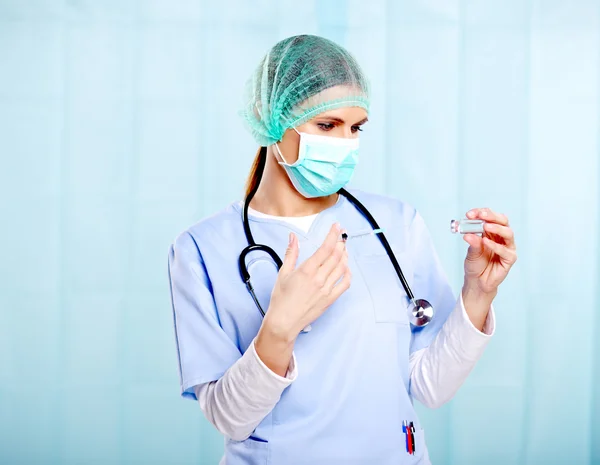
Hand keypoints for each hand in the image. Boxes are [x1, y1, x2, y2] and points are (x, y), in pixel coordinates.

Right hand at [264, 223, 350, 340]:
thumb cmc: (281, 299)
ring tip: (343, 248)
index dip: (333, 235)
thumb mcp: (283, 273)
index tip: (337, 227)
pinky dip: (347, 273)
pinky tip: (345, 267)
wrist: (284, 322)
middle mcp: (319, 278)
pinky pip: (345, 283)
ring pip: (342, 267)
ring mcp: (326, 289)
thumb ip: (291, 253)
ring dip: (345, 255)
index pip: (325, 248)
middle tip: (342, 235)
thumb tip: (293, 237)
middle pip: (336, 255)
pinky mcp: (330, 299)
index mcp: (307, 270)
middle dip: (341, 242)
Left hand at [462, 208, 516, 295]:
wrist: (477, 281)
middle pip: (502, 221)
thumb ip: (473, 243)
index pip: (490, 217)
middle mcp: (501, 237)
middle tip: (481, 215)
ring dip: (497, 228)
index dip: (481, 213)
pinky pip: (505, 250)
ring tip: (486, 226)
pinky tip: (486, 242)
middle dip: (491, 216)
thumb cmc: (475, 264)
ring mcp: (507, 247)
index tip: (470, 214)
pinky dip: (495, 245)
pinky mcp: (510, 259)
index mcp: (491, 232)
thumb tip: (468, 234)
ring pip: (508, 233)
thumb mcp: (471, 252)